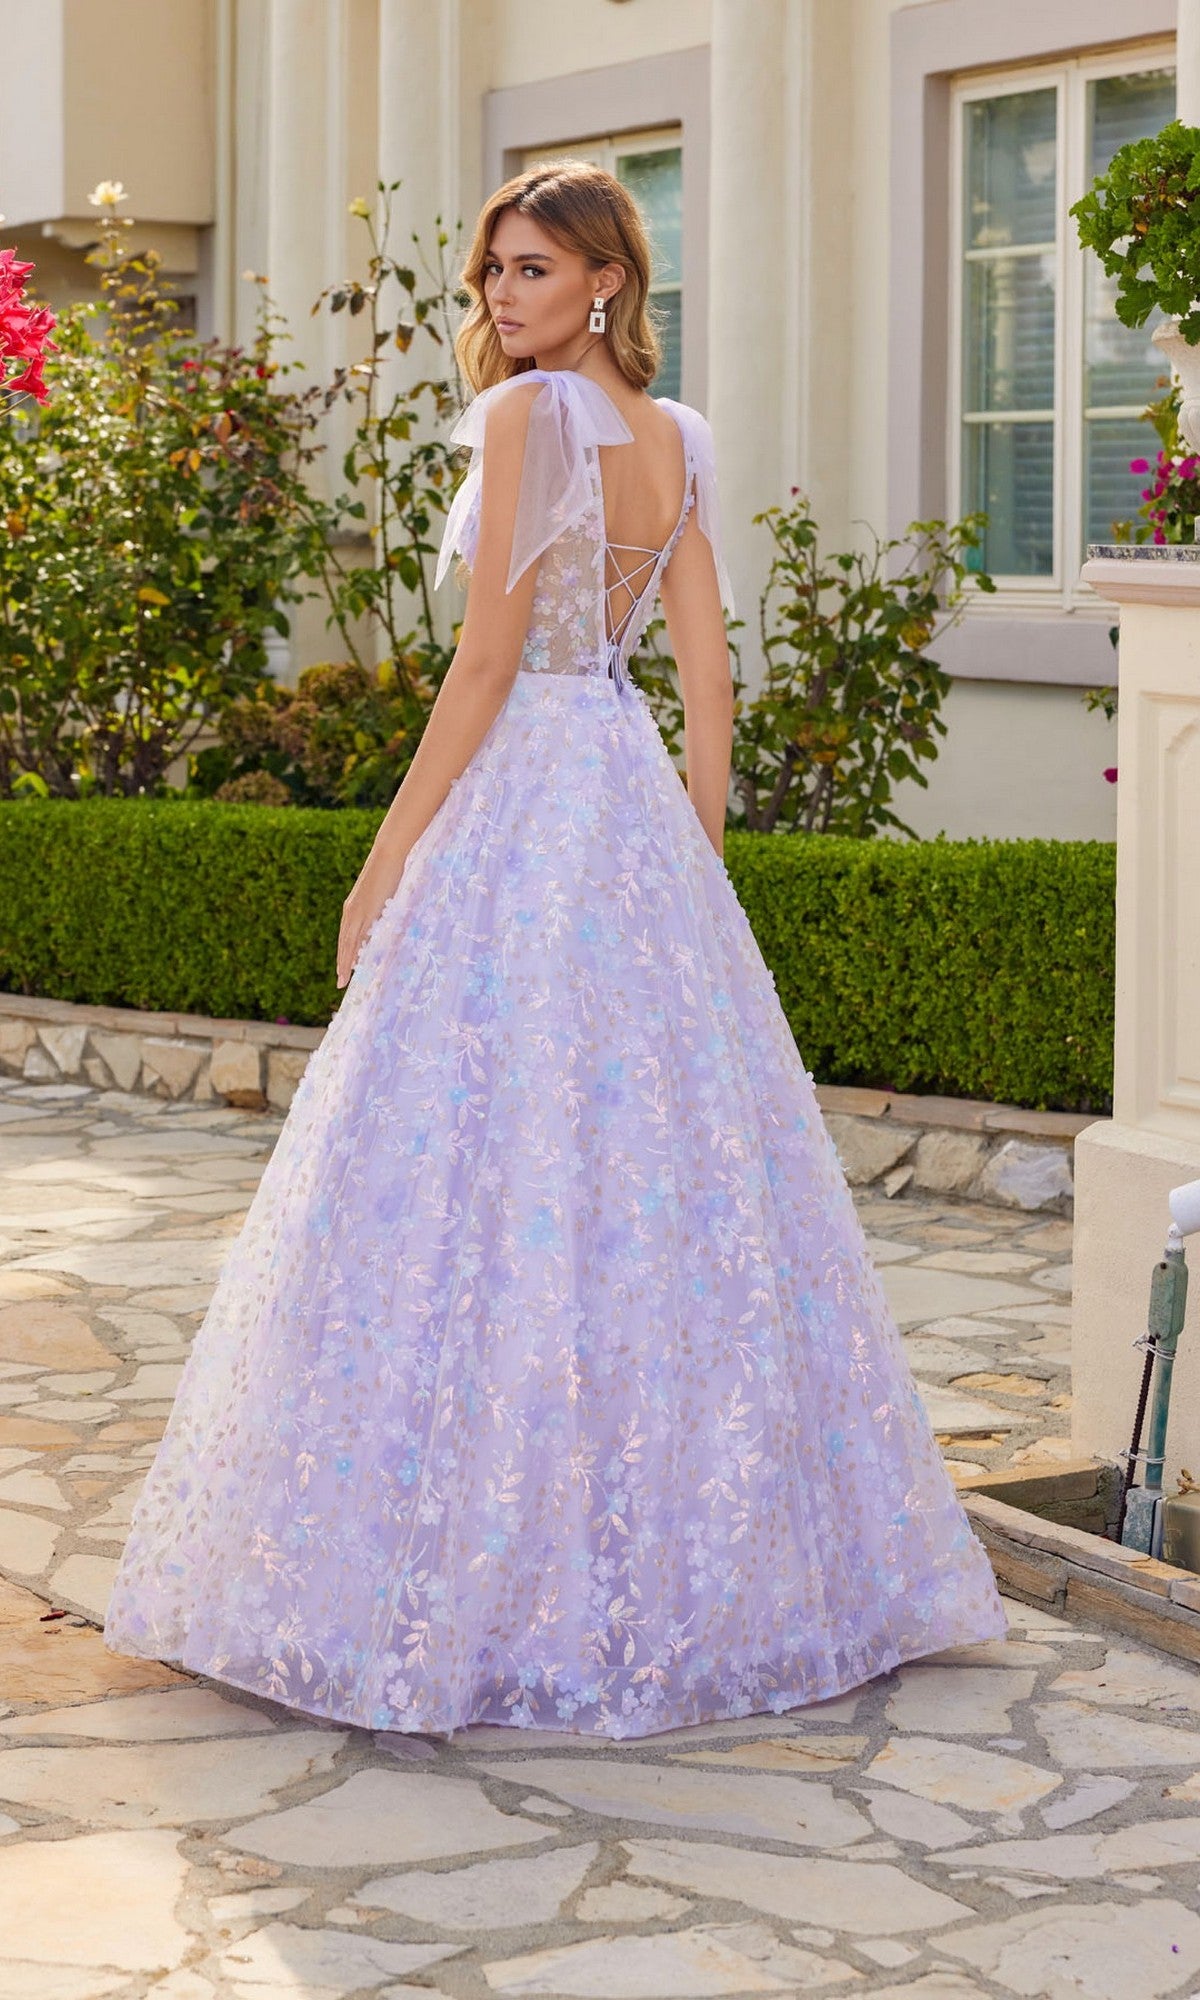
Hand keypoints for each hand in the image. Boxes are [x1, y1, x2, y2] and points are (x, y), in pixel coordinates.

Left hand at [336, 860, 403, 988]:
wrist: (387, 855)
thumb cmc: (387, 873)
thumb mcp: (379, 897)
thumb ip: (377, 911)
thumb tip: (381, 923)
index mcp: (352, 909)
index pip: (345, 937)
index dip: (344, 955)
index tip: (343, 970)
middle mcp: (350, 912)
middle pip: (343, 944)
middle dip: (342, 964)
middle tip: (340, 983)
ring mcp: (356, 912)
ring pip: (347, 943)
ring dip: (345, 963)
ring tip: (343, 980)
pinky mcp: (364, 910)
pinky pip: (358, 936)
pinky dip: (355, 951)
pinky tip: (355, 963)